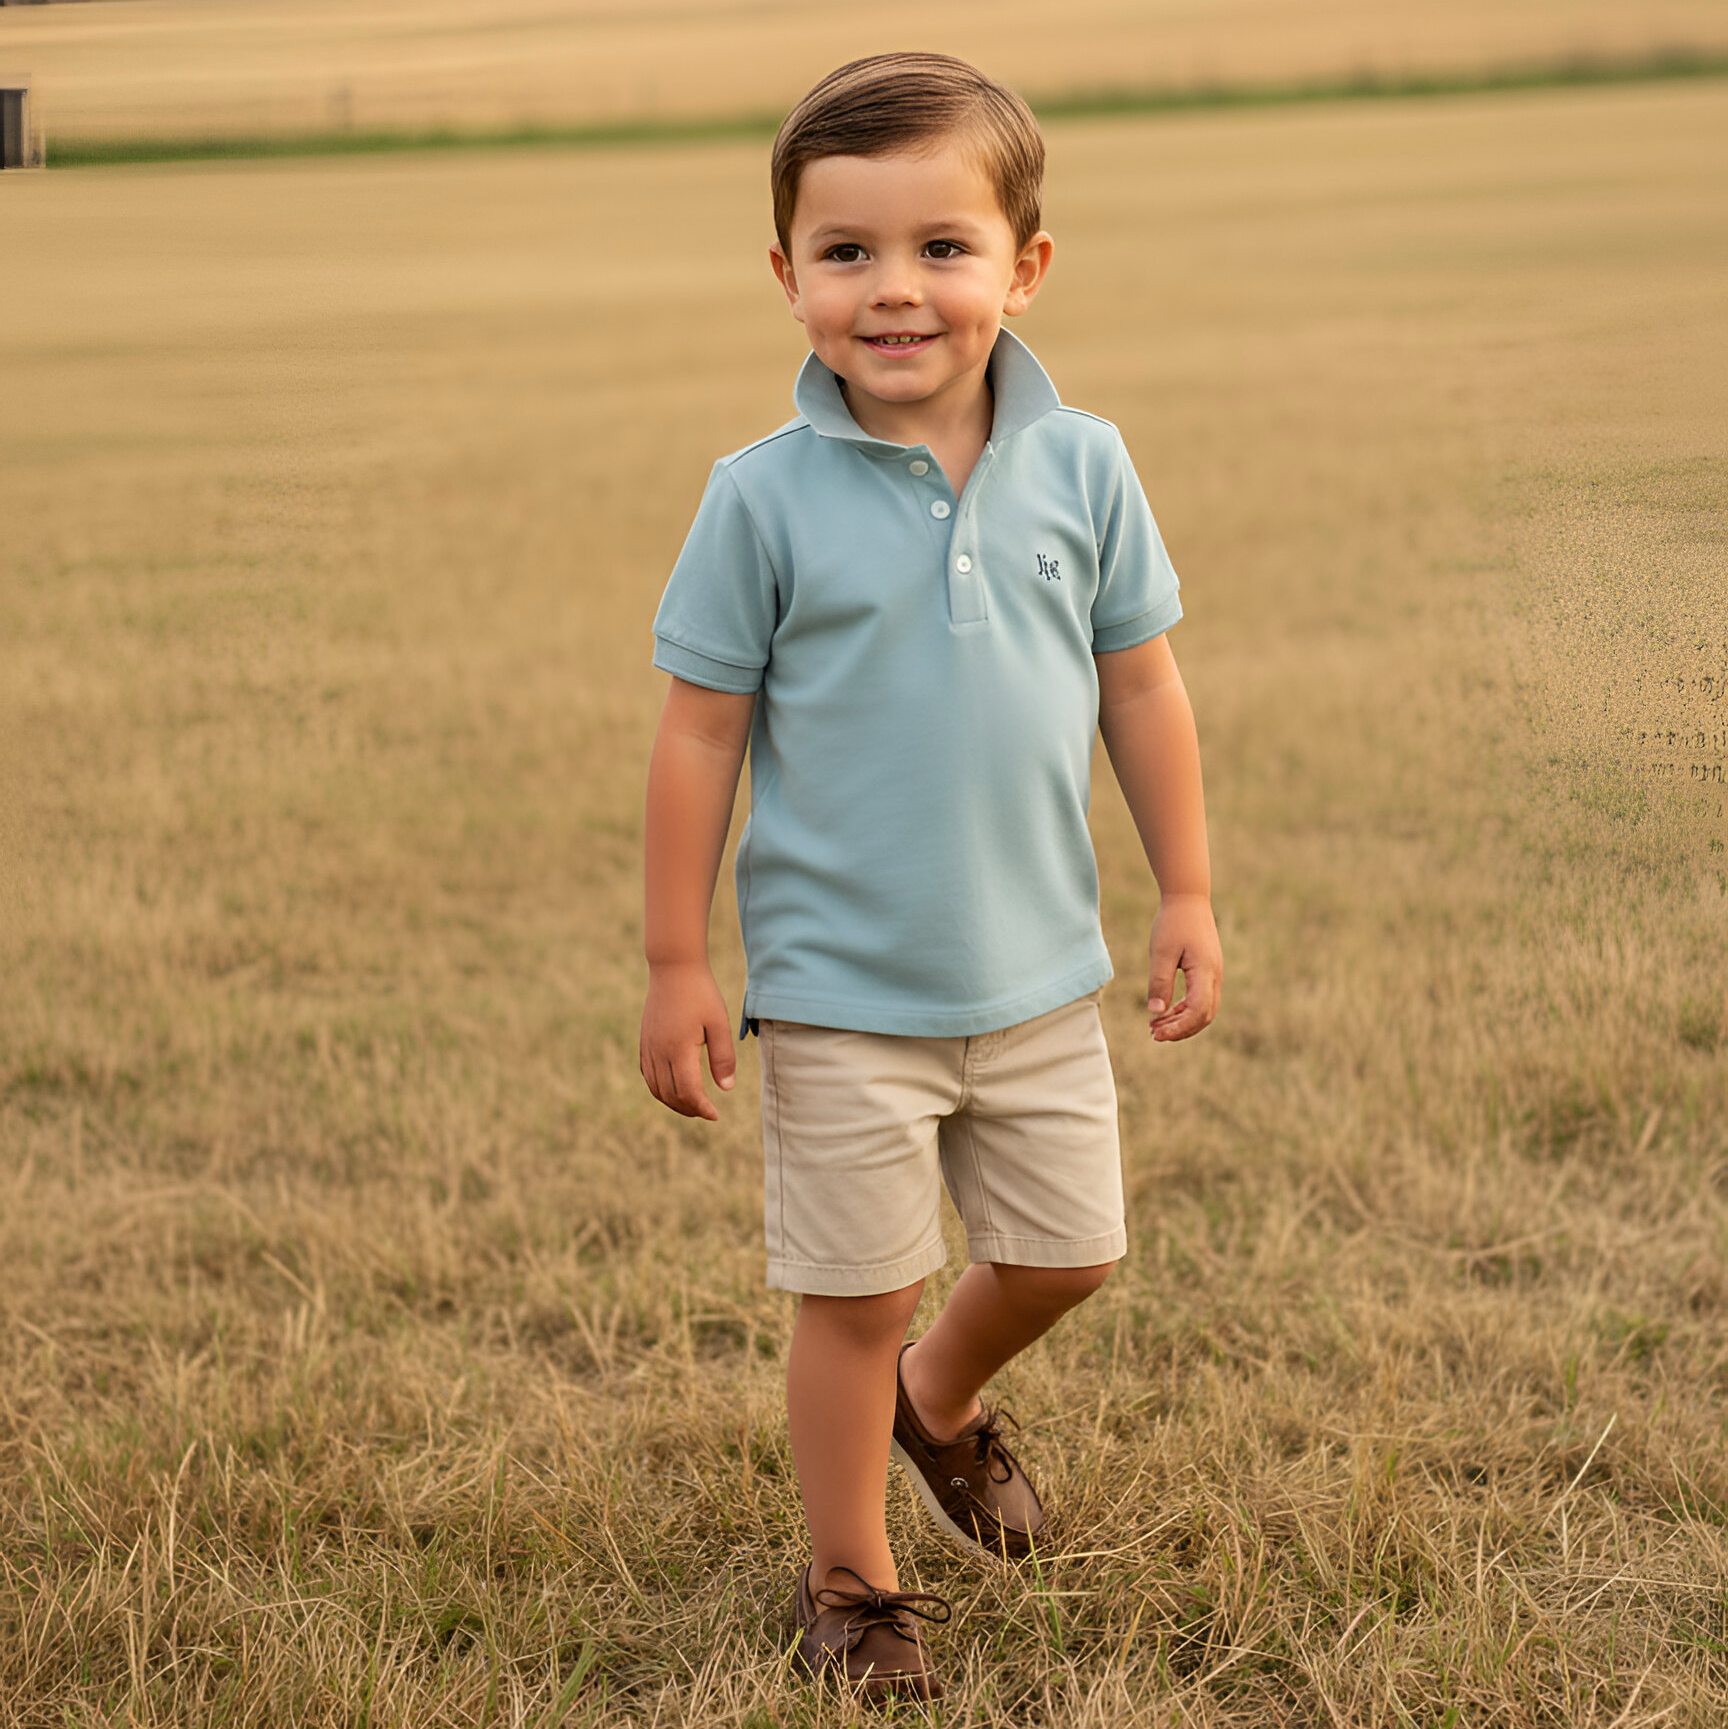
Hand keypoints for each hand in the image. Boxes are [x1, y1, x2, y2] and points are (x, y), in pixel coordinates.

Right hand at [639, 961, 736, 1119]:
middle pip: (670, 1095)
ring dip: (673, 1102)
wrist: (673, 968)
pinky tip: (673, 1088)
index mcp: (678, 1049)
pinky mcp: (645, 1041)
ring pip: (655, 1088)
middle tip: (706, 1112)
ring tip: (692, 1105)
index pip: (688, 1091)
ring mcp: (649, 1047)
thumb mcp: (719, 1023)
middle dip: (688, 1109)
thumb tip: (726, 1089)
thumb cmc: (700, 993)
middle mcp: (659, 1051)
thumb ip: (723, 1057)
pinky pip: (648, 1074)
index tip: (715, 1115)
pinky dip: (659, 1089)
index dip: (702, 1108)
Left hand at [1146, 894, 1221, 1041]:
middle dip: (1181, 1030)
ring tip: (1156, 1027)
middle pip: (1204, 1016)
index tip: (1156, 1034)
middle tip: (1155, 1035)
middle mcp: (1214, 975)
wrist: (1188, 898)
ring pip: (1204, 1009)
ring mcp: (1214, 973)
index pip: (1197, 1011)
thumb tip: (1156, 1013)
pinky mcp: (1208, 970)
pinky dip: (1185, 1009)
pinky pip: (1201, 998)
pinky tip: (1166, 1012)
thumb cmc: (1173, 922)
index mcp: (1205, 971)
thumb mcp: (1160, 952)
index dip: (1178, 1028)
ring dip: (1182, 1021)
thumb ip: (1159, 983)